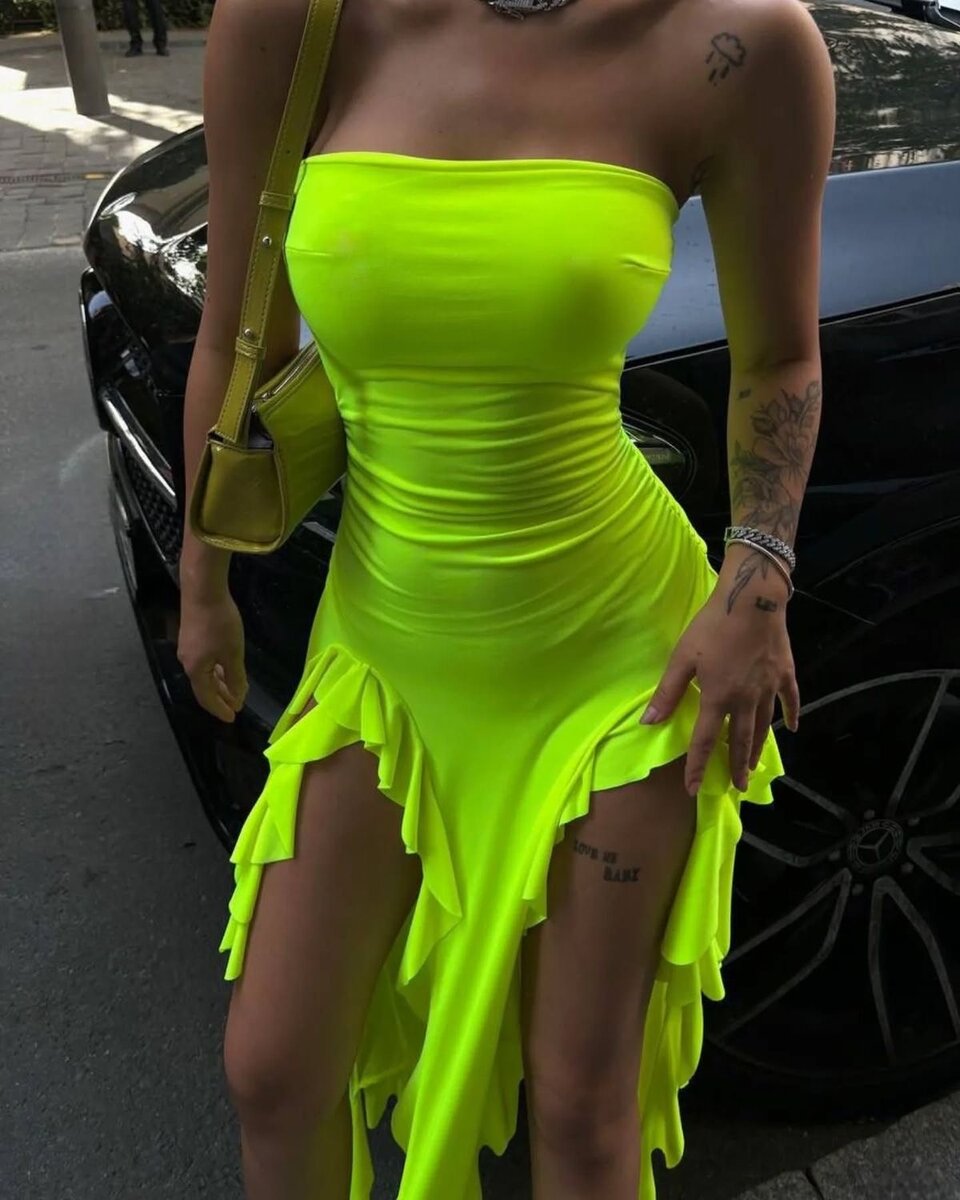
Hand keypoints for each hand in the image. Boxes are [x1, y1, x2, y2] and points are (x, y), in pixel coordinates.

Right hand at [177, 589, 247, 722]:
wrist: (202, 590)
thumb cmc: (219, 624)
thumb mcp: (233, 653)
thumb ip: (235, 678)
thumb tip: (237, 697)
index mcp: (195, 670)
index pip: (206, 698)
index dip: (220, 709)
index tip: (232, 717)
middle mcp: (187, 662)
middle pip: (204, 687)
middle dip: (221, 697)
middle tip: (236, 705)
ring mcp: (187, 648)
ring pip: (204, 673)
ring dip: (220, 683)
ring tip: (235, 689)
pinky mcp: (191, 636)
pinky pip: (204, 662)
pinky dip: (216, 669)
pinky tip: (225, 666)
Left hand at [640, 552, 799, 794]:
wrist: (752, 598)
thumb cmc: (712, 626)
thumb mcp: (682, 657)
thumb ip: (667, 692)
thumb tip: (648, 723)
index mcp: (719, 698)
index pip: (705, 741)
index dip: (697, 766)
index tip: (692, 789)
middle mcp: (746, 700)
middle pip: (740, 740)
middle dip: (737, 767)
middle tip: (738, 787)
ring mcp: (769, 688)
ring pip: (764, 726)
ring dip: (758, 748)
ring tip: (754, 766)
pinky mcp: (785, 673)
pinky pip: (789, 700)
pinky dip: (791, 715)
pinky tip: (793, 728)